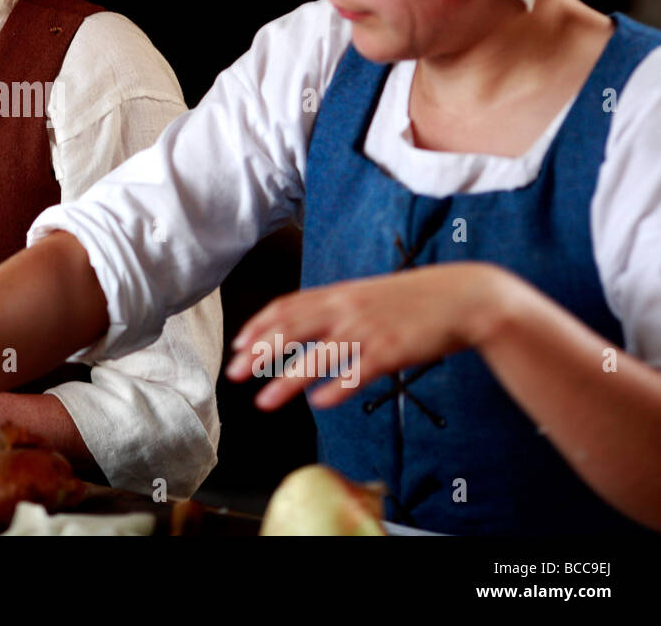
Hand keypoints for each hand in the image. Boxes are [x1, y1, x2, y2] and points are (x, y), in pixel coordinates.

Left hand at [223, 262, 521, 410]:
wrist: (463, 297)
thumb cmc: (414, 300)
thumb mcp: (368, 295)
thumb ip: (336, 307)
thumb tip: (303, 324)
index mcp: (339, 293)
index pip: (285, 307)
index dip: (257, 327)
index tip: (236, 346)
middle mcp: (346, 309)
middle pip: (290, 330)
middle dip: (257, 354)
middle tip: (233, 374)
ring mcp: (368, 330)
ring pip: (316, 357)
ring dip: (286, 381)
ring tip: (264, 402)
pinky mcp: (391, 351)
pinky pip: (356, 373)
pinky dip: (335, 389)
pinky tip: (319, 403)